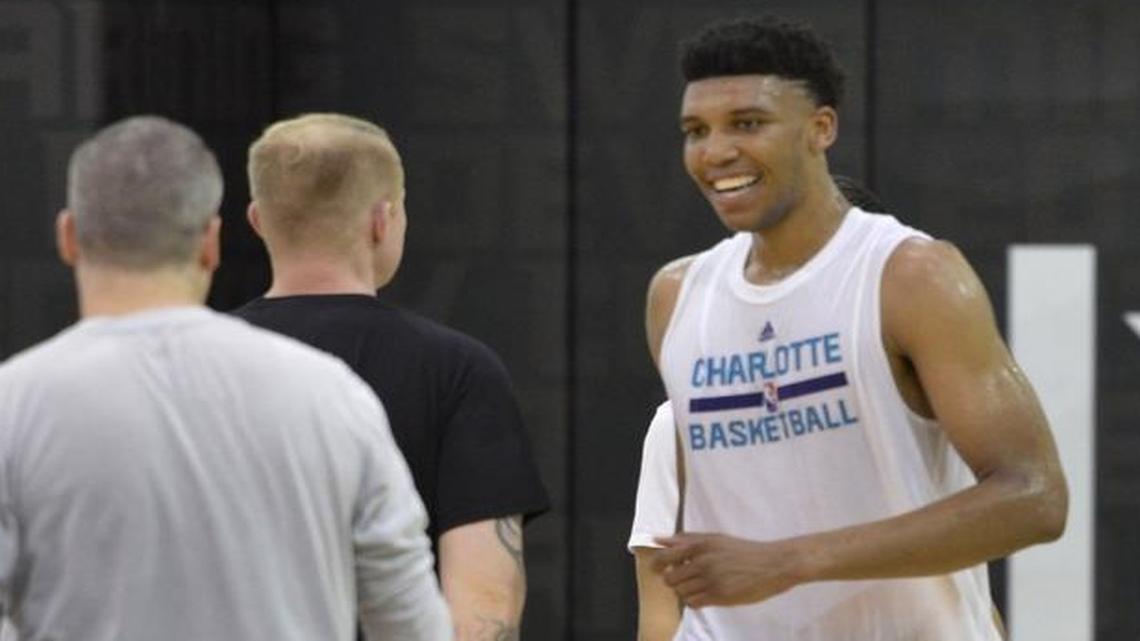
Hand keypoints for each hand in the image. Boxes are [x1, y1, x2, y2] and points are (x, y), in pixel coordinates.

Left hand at [652, 533, 802, 607]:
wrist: (773, 564)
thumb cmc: (744, 551)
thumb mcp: (715, 538)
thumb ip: (685, 539)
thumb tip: (658, 539)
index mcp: (701, 544)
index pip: (665, 556)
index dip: (657, 565)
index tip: (658, 569)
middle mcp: (704, 561)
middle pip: (670, 578)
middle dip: (673, 580)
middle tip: (685, 578)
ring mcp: (711, 579)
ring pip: (681, 592)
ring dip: (685, 591)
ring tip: (699, 586)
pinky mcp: (720, 595)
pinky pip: (694, 603)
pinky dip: (695, 601)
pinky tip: (705, 594)